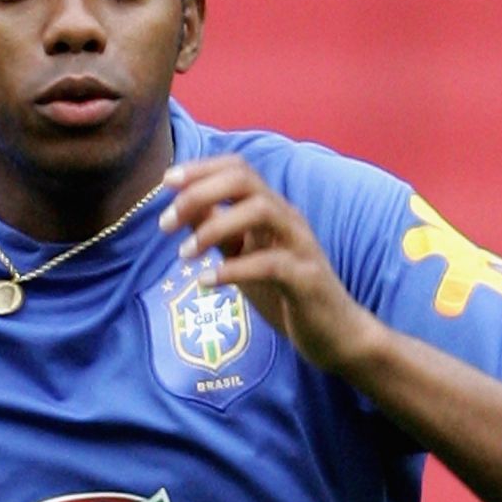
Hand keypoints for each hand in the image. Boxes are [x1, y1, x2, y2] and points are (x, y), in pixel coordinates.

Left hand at [159, 155, 382, 374]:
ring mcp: (300, 245)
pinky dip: (234, 269)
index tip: (166, 182)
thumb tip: (182, 206)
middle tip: (166, 222)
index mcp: (271, 210)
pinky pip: (271, 264)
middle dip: (199, 192)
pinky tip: (207, 282)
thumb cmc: (284, 292)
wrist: (335, 333)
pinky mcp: (307, 278)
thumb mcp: (243, 256)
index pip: (237, 169)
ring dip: (214, 228)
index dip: (200, 169)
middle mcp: (287, 219)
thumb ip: (217, 230)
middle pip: (245, 179)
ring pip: (260, 211)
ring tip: (184, 254)